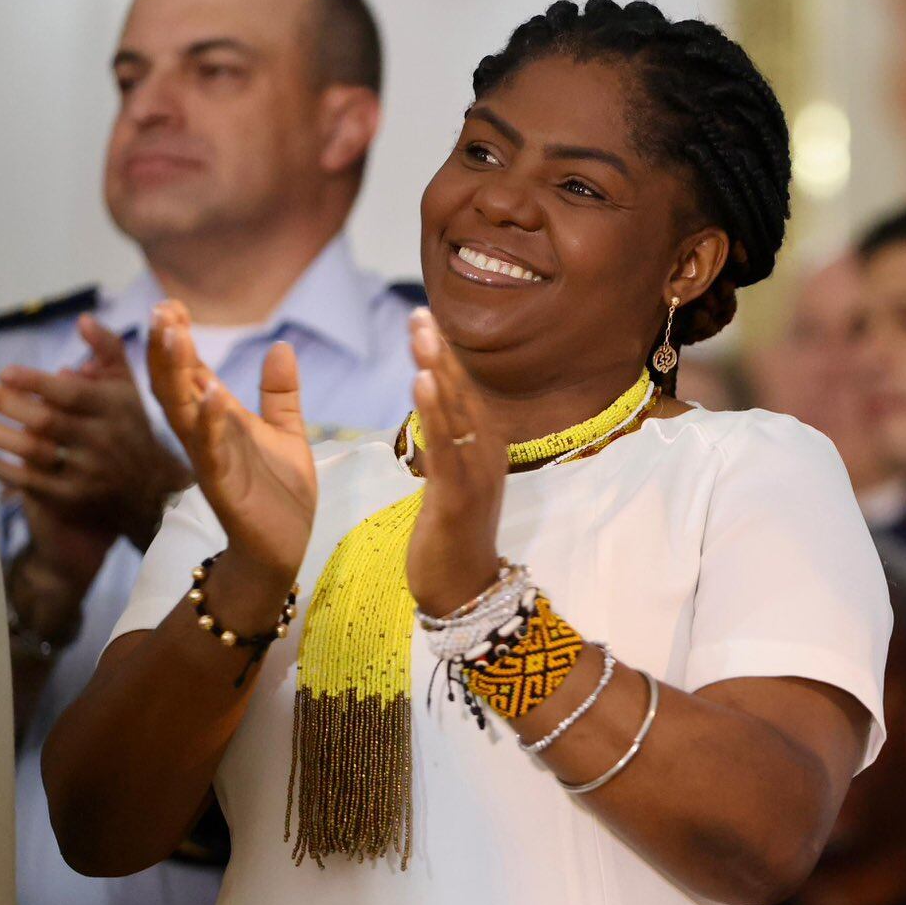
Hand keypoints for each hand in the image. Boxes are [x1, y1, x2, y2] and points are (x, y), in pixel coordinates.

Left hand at [0, 314, 192, 547]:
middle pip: (47, 421)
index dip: (38, 383)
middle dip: (4, 403)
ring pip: (32, 450)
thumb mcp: (126, 388)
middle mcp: (103, 441)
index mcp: (115, 409)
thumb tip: (82, 319)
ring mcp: (86, 472)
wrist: (145, 489)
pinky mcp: (69, 497)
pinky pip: (25, 480)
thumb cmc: (125, 426)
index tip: (4, 371)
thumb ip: (108, 351)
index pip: (73, 394)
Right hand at [147, 299, 315, 584]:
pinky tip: (212, 393)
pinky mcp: (224, 486)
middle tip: (162, 309)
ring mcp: (211, 460)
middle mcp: (207, 436)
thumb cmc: (279, 495)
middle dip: (168, 348)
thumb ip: (280, 393)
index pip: (191, 373)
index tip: (171, 304)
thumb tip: (280, 347)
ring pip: (183, 411)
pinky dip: (210, 422)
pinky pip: (211, 450)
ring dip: (176, 373)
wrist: (285, 549)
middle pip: (176, 385)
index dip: (179, 340)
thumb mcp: (286, 433)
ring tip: (173, 334)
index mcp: (219, 421)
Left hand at [404, 309, 510, 616]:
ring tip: (420, 334)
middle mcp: (487, 453)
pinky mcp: (459, 494)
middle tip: (419, 313)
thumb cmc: (454, 538)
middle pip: (461, 393)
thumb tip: (434, 411)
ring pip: (455, 411)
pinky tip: (421, 381)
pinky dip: (434, 410)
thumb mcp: (451, 481)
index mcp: (484, 447)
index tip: (425, 320)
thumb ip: (447, 445)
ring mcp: (476, 473)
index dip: (444, 357)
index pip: (463, 393)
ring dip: (436, 369)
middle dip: (439, 352)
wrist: (466, 591)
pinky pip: (445, 445)